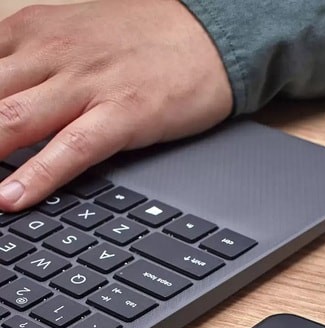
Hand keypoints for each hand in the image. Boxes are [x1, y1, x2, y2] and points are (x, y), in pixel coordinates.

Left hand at [0, 0, 232, 210]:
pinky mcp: (123, 113)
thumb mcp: (70, 36)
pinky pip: (72, 147)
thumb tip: (0, 111)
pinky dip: (38, 175)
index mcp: (29, 32)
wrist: (205, 37)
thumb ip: (27, 65)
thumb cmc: (140, 41)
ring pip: (12, 121)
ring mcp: (86, 85)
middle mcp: (49, 54)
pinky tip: (12, 198)